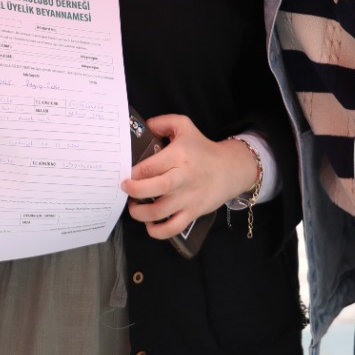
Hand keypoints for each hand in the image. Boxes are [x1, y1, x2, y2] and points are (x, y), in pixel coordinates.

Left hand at [122, 115, 256, 239]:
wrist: (230, 169)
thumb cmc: (203, 149)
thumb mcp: (184, 126)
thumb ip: (162, 122)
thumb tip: (144, 127)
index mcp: (178, 156)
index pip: (149, 167)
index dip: (131, 173)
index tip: (123, 174)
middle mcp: (182, 179)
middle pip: (153, 188)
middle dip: (134, 191)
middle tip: (125, 188)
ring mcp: (187, 198)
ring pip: (159, 212)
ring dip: (139, 213)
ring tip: (134, 207)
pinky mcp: (193, 213)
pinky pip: (172, 228)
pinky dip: (157, 231)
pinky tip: (149, 224)